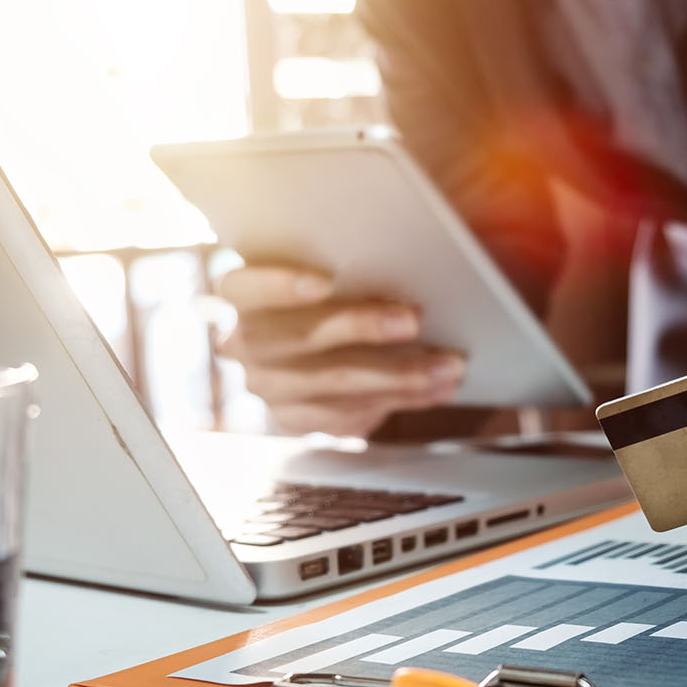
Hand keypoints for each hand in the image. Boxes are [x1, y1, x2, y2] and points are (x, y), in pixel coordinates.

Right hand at [216, 263, 466, 437]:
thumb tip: (401, 267)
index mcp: (240, 296)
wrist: (300, 346)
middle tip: (414, 320)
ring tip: (447, 367)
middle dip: (364, 329)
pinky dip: (396, 402)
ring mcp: (267, 388)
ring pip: (335, 385)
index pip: (244, 288)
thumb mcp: (319, 271)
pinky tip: (433, 391)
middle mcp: (243, 345)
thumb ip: (343, 272)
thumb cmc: (320, 294)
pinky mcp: (295, 420)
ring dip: (399, 377)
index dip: (281, 286)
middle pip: (303, 339)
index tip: (325, 282)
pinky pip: (347, 416)